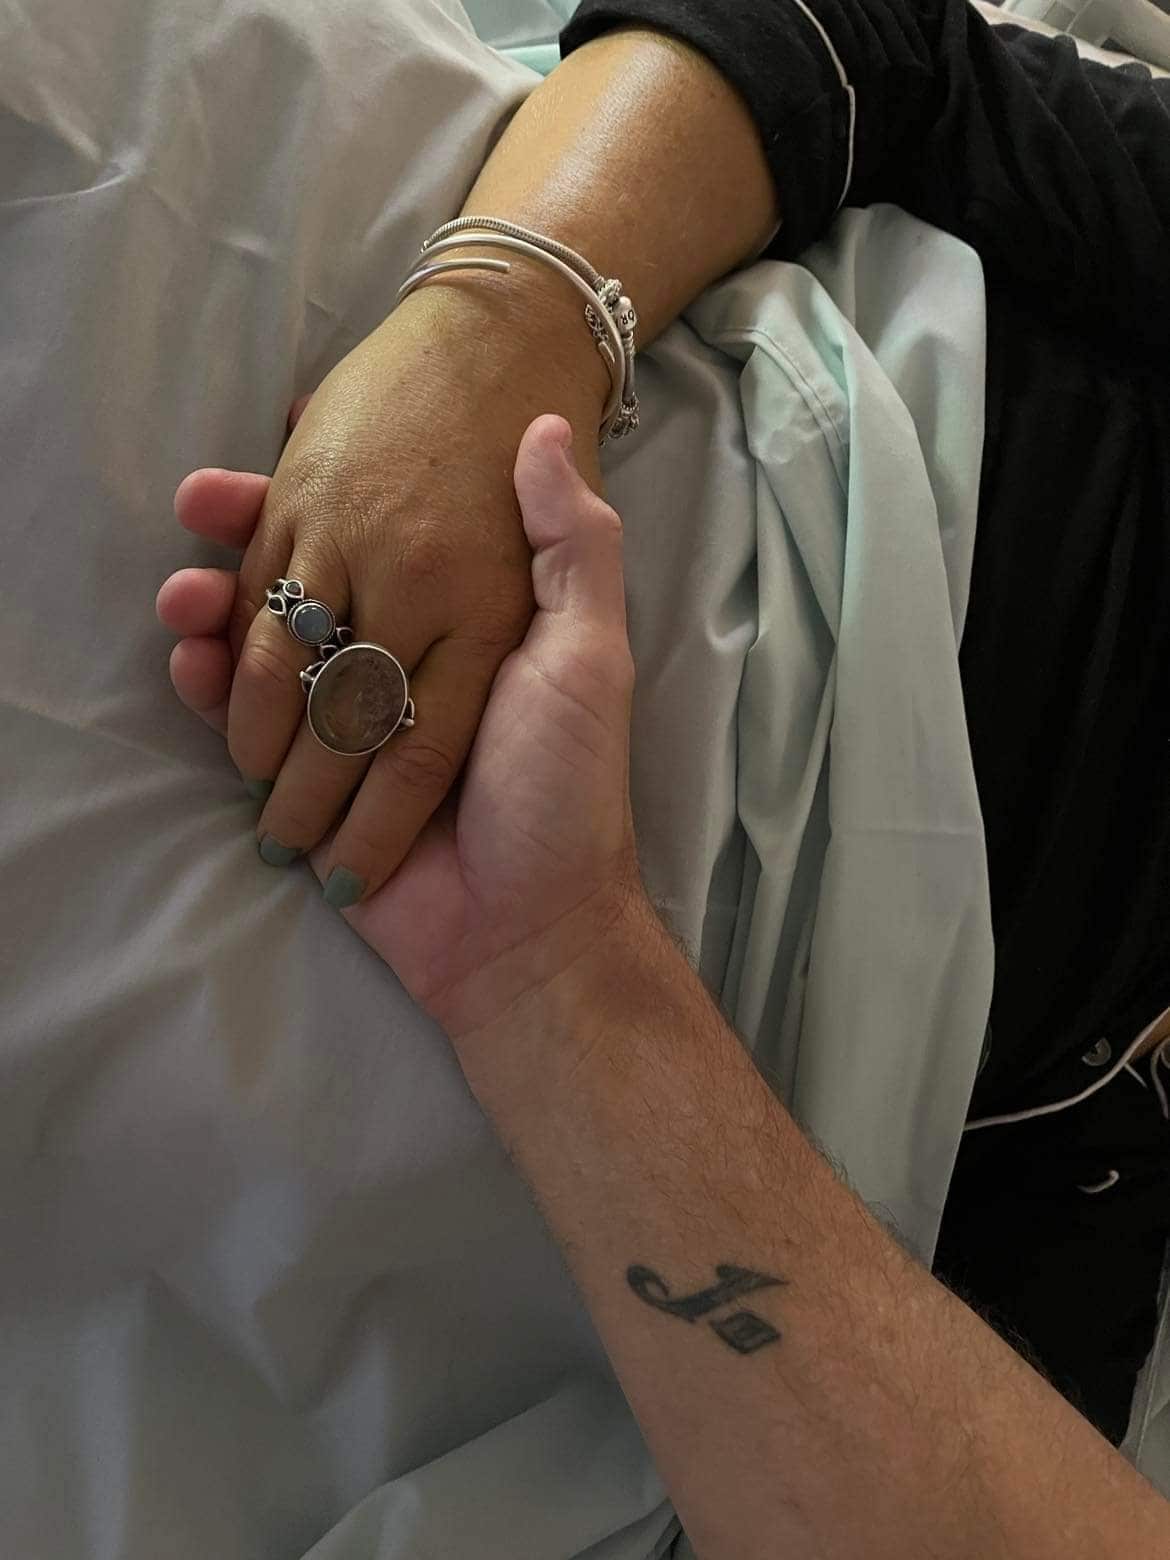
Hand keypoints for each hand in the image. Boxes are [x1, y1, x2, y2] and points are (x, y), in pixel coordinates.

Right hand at [159, 414, 648, 1061]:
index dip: (328, 492)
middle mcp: (397, 664)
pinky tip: (185, 657)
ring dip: (214, 611)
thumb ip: (570, 547)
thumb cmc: (567, 782)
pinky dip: (211, 690)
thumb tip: (547, 431)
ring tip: (181, 591)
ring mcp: (344, 725)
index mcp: (455, 625)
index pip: (377, 537)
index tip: (282, 437)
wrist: (533, 926)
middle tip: (199, 501)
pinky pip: (245, 725)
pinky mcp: (305, 784)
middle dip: (251, 543)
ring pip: (263, 648)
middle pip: (308, 583)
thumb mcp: (589, 652)